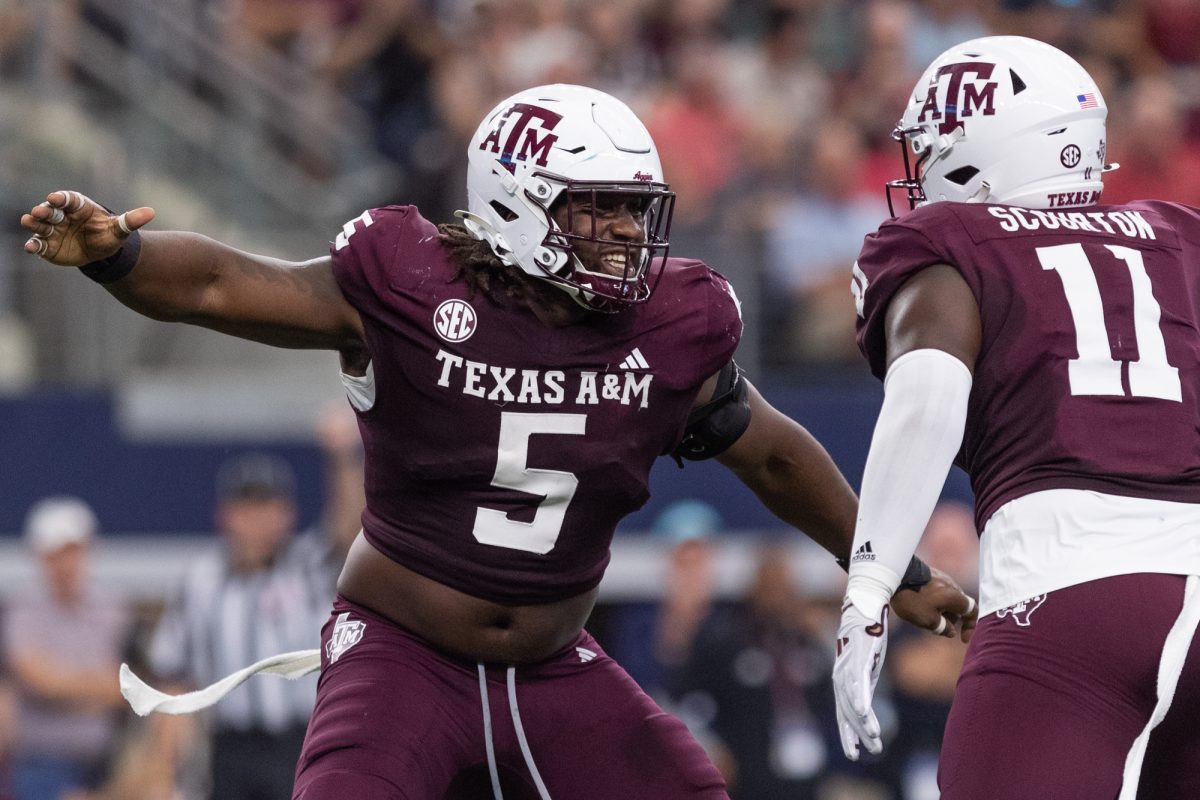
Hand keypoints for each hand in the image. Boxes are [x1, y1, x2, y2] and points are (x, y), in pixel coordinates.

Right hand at [20, 190, 154, 266]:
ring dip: (33, 223)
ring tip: (29, 221)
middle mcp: (62, 216)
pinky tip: (30, 248)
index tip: (56, 198)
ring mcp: (52, 230)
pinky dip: (33, 246)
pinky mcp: (47, 245)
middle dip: (44, 210)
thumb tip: (152, 212)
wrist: (100, 254)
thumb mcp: (119, 229)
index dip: (61, 198)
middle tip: (39, 211)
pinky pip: (38, 244)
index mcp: (78, 206)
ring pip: (39, 224)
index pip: (68, 199)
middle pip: (50, 210)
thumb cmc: (107, 235)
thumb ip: (131, 220)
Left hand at [833, 601, 887, 759]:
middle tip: (873, 751)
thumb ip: (863, 686)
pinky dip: (861, 698)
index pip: (843, 715)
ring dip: (864, 721)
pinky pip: (859, 682)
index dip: (848, 735)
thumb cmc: (864, 641)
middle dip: (859, 734)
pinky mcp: (860, 659)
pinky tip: (864, 712)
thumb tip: (865, 705)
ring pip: (854, 701)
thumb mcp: (864, 668)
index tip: (854, 754)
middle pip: (849, 713)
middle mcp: (842, 678)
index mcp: (842, 682)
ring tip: (874, 738)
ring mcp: (849, 668)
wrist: (863, 611)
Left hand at [890, 566, 977, 642]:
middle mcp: (952, 584)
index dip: (970, 626)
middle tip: (935, 628)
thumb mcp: (929, 621)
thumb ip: (944, 628)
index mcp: (956, 596)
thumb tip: (951, 631)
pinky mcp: (928, 573)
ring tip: (922, 616)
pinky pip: (936, 590)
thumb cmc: (913, 598)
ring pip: (946, 598)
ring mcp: (940, 576)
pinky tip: (916, 604)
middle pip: (958, 606)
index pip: (972, 611)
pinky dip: (932, 601)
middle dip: (950, 620)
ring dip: (940, 610)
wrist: (894, 572)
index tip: (962, 639)